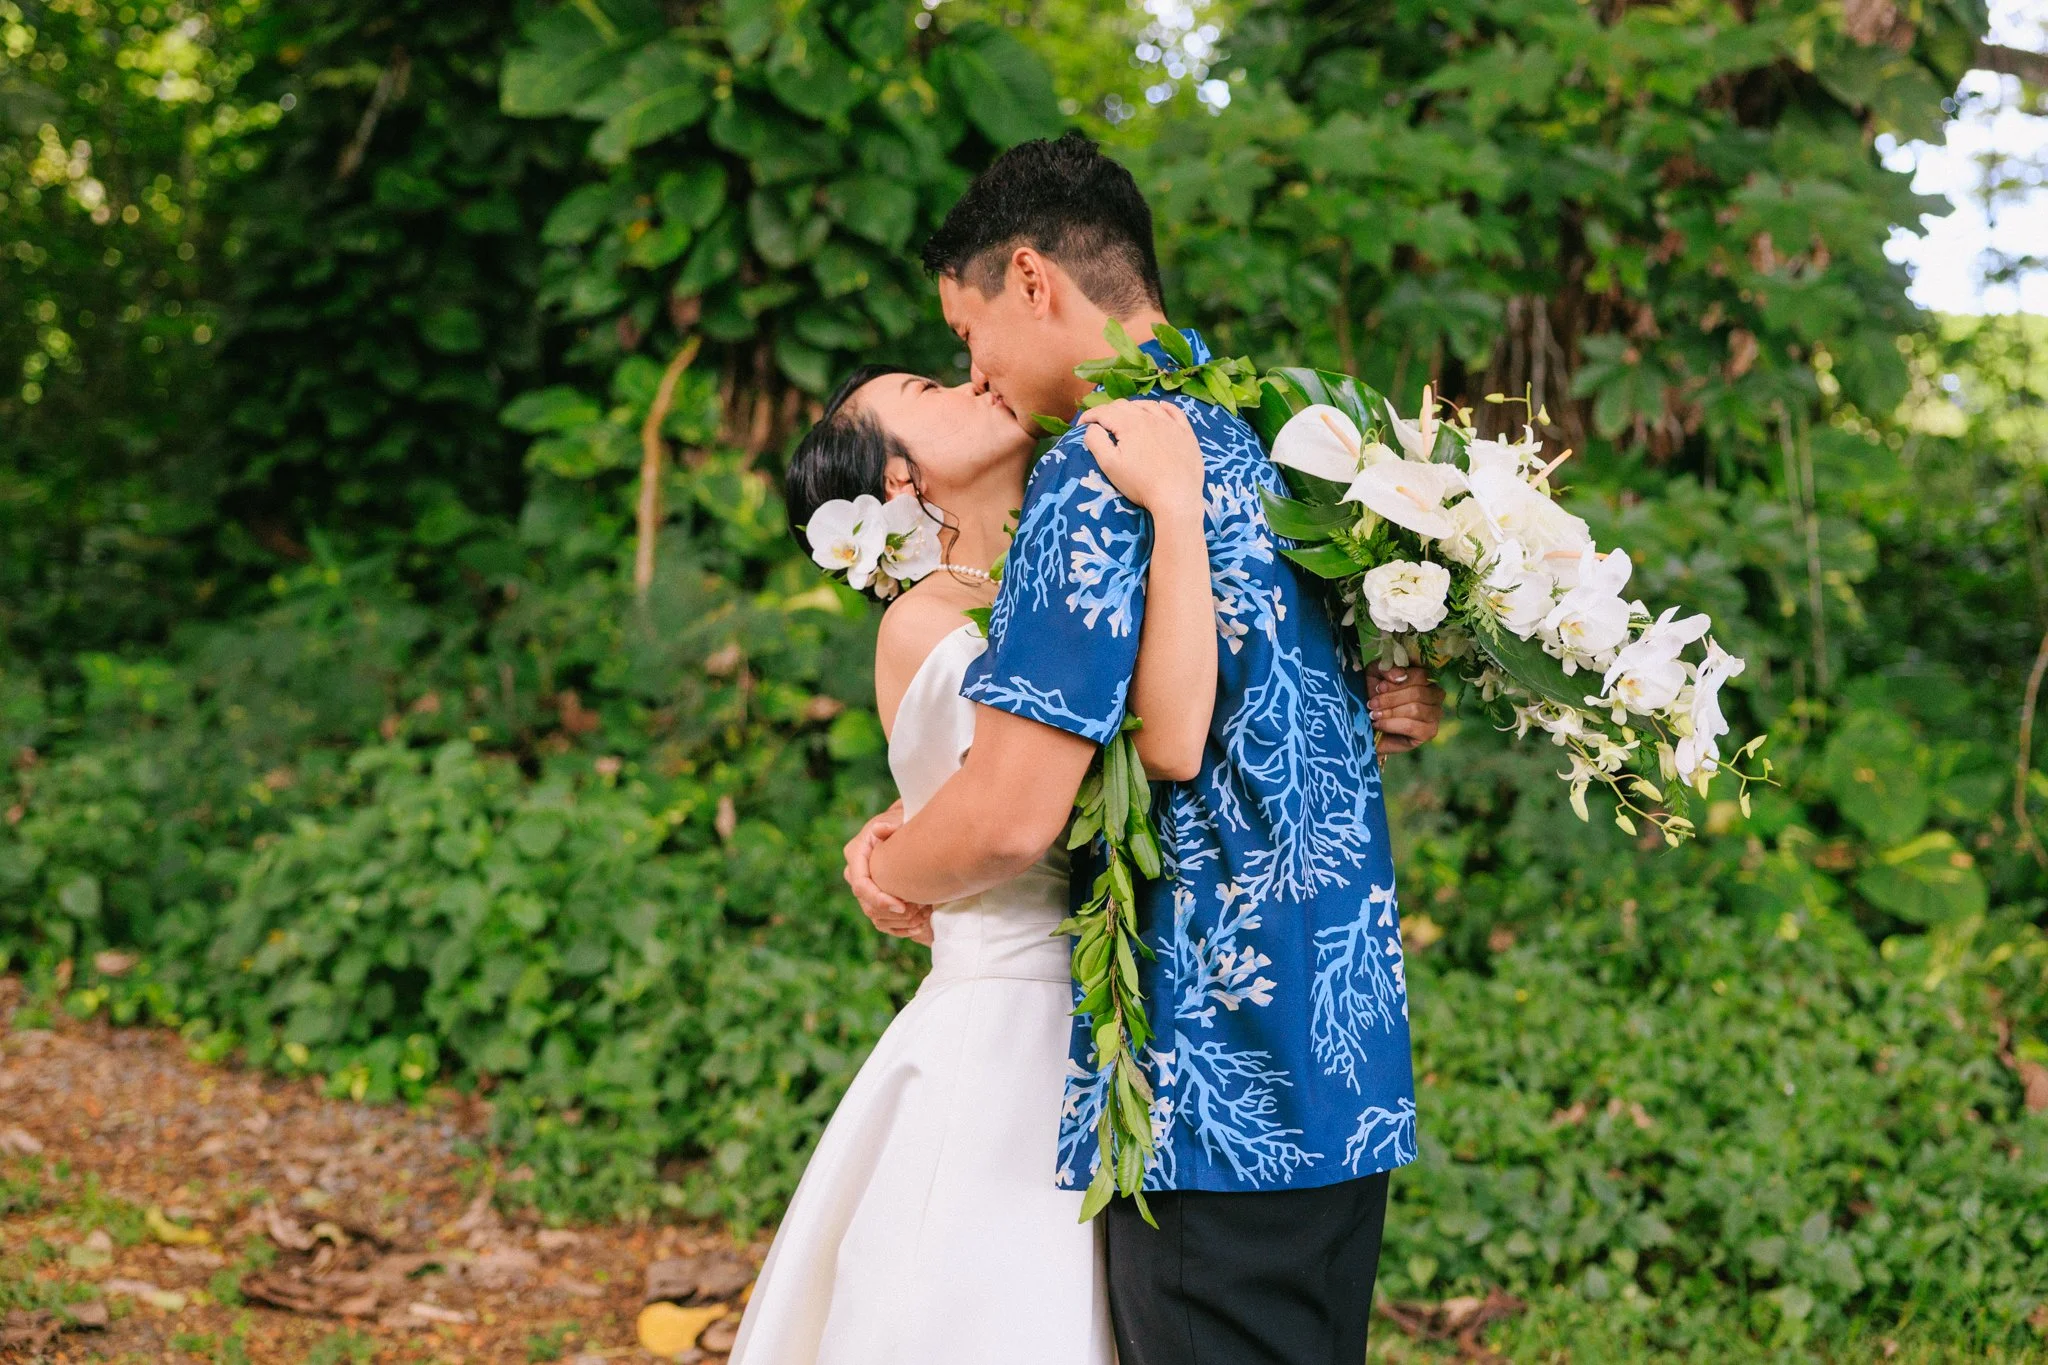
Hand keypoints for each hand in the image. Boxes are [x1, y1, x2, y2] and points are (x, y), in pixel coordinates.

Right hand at [844, 806, 933, 944]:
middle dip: (892, 913)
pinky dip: (900, 926)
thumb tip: (880, 829)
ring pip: (875, 915)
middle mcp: (855, 872)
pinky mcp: (874, 897)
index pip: (861, 885)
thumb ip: (891, 824)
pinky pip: (882, 921)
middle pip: (867, 904)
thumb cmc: (902, 820)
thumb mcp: (897, 818)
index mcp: (855, 853)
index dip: (880, 899)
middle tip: (919, 912)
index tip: (902, 906)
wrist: (905, 827)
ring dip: (898, 922)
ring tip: (923, 917)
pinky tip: (921, 925)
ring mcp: (864, 887)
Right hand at [1079, 399, 1203, 519]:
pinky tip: (1160, 408)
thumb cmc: (1140, 483)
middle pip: (1124, 405)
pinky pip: (1174, 412)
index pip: (1104, 411)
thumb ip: (1096, 441)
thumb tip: (1092, 427)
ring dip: (1132, 407)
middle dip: (1108, 411)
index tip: (1081, 425)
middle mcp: (1150, 417)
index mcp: (1129, 424)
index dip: (1089, 415)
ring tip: (1126, 417)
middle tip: (1101, 424)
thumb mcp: (1110, 465)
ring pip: (1148, 405)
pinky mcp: (1186, 433)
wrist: (1177, 496)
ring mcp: (1170, 424)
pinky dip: (1164, 407)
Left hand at [1366, 663, 1445, 753]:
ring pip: (1416, 710)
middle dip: (1391, 698)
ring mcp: (1435, 714)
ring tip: (1374, 714)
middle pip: (1419, 693)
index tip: (1379, 687)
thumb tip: (1399, 675)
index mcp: (1426, 677)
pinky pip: (1411, 726)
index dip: (1400, 681)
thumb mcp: (1375, 674)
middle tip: (1372, 704)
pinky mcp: (1429, 732)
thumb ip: (1387, 668)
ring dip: (1390, 712)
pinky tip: (1378, 724)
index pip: (1422, 675)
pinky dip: (1391, 725)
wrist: (1367, 723)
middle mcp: (1435, 694)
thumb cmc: (1374, 695)